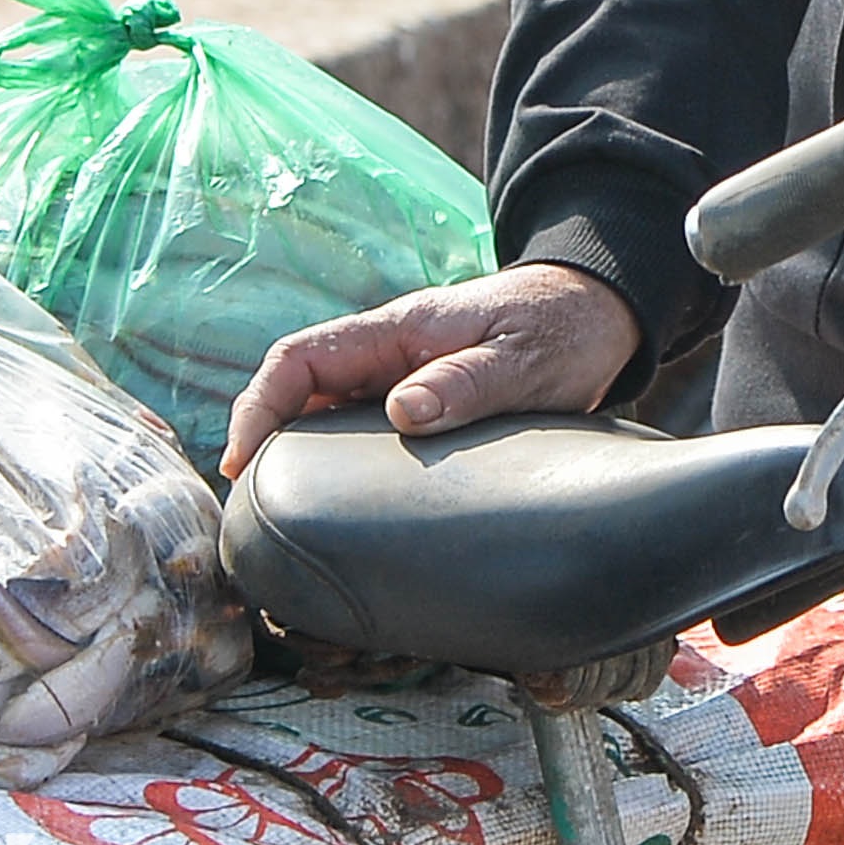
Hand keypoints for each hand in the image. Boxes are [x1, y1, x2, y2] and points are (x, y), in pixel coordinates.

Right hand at [220, 261, 637, 475]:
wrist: (602, 317)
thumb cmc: (565, 328)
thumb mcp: (525, 356)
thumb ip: (468, 381)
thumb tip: (401, 411)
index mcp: (399, 330)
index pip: (299, 359)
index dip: (257, 406)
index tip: (240, 462)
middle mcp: (389, 356)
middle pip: (298, 394)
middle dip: (262, 445)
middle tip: (249, 515)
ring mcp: (401, 381)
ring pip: (325, 419)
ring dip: (297, 462)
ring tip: (280, 527)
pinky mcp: (422, 407)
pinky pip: (362, 437)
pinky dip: (339, 470)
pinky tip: (340, 516)